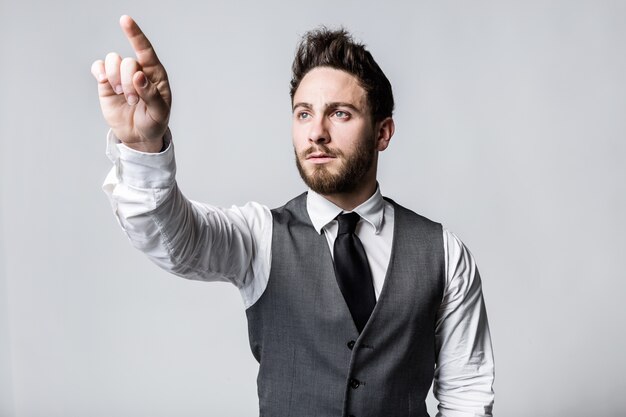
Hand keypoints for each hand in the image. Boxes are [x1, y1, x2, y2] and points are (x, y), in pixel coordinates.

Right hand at [91, 15, 170, 152]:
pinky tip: (105, 83)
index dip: (135, 35)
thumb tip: (139, 76)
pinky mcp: (106, 83)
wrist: (139, 135)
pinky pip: (99, 67)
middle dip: (128, 82)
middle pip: (128, 62)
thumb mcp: (159, 112)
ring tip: (122, 95)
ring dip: (115, 78)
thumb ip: (151, 94)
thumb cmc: (154, 122)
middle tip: (134, 101)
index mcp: (155, 74)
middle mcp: (138, 70)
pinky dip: (100, 72)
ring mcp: (121, 76)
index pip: (145, 50)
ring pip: (112, 61)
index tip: (125, 20)